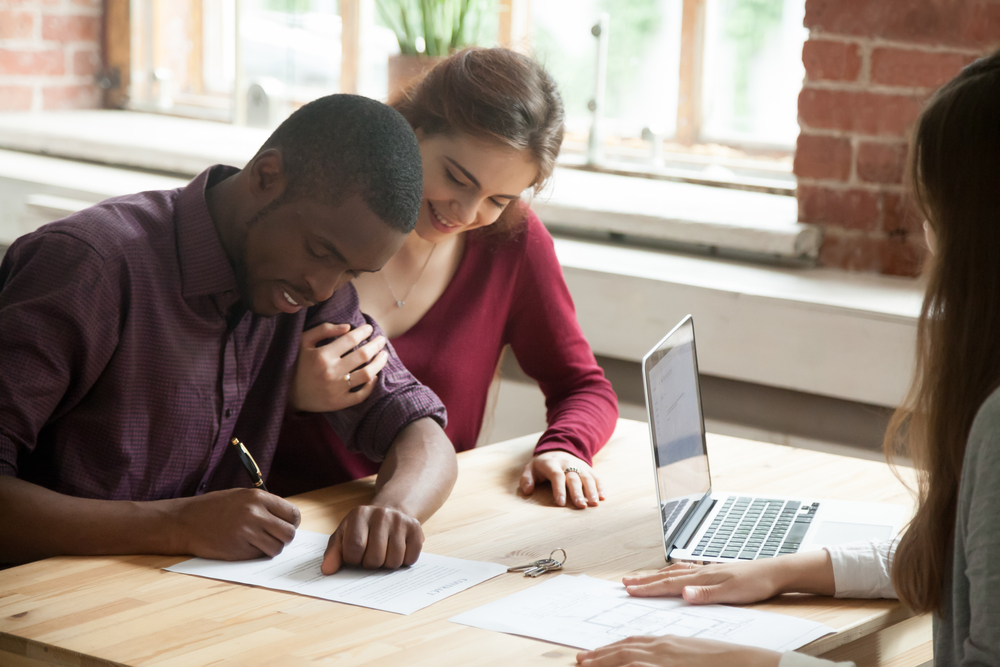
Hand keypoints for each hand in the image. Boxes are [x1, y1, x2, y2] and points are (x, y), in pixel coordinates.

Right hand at [169, 488, 300, 560]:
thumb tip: (287, 518)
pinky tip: (245, 546)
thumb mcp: (241, 496)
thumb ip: (264, 505)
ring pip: (277, 548)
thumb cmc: (213, 508)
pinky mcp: (239, 550)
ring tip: (259, 543)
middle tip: (275, 537)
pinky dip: (257, 554)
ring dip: (272, 548)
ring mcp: (247, 532)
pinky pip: (260, 555)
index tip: (286, 526)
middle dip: (285, 538)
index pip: (292, 514)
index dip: (292, 522)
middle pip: (289, 533)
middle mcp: (255, 513)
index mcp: (258, 497)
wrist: (184, 522)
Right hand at [289, 323, 388, 411]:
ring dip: (379, 363)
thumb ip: (324, 330)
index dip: (363, 332)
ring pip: (367, 374)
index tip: (369, 328)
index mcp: (322, 355)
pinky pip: (361, 395)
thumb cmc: (295, 363)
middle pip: (363, 355)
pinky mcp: (339, 403)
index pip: (351, 339)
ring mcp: (336, 389)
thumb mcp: (303, 341)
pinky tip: (375, 376)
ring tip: (384, 355)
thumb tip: (348, 327)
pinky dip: (371, 385)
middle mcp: (331, 372)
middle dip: (376, 344)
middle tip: (382, 339)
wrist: (284, 393)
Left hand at [321, 505, 423, 573]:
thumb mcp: (344, 536)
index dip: (353, 560)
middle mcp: (381, 514)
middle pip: (375, 558)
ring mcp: (400, 521)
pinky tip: (398, 551)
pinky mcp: (416, 528)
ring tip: (384, 553)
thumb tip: (327, 570)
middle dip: (371, 564)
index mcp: (359, 514)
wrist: (389, 512)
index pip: (354, 549)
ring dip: (387, 565)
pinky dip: (404, 561)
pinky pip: (410, 559)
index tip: (355, 556)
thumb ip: (333, 553)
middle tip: (370, 555)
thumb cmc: (363, 529)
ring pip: (394, 561)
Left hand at [520, 451, 604, 508]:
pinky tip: (603, 497)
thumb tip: (527, 491)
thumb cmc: (543, 464)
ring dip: (591, 490)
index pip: (556, 476)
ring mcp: (579, 465)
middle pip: (573, 478)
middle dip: (577, 492)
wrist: (559, 448)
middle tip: (580, 506)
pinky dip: (600, 486)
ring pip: (586, 477)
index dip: (559, 489)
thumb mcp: (531, 468)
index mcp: (552, 464)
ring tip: (594, 503)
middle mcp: (567, 464)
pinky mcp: (588, 468)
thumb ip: (527, 479)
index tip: (561, 503)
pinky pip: (595, 476)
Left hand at [576, 635, 780, 666]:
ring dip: (604, 662)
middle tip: (579, 661)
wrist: (752, 662)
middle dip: (600, 655)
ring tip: (584, 666)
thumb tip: (663, 661)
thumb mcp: (692, 656)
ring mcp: (668, 658)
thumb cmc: (726, 662)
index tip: (594, 654)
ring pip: (628, 658)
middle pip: (625, 649)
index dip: (611, 648)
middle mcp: (665, 647)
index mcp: (670, 643)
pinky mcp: (674, 666)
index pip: (633, 642)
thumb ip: (674, 659)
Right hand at [622, 549, 834, 603]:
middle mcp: (700, 571)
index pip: (668, 584)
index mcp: (701, 578)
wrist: (774, 572)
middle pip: (666, 576)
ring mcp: (705, 570)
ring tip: (639, 577)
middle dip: (644, 580)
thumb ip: (705, 594)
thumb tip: (683, 594)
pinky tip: (673, 571)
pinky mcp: (713, 572)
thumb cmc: (755, 583)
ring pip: (673, 572)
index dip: (647, 588)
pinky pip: (685, 570)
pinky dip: (672, 571)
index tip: (629, 590)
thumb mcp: (732, 593)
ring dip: (654, 575)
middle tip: (625, 583)